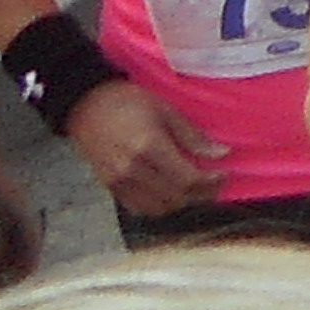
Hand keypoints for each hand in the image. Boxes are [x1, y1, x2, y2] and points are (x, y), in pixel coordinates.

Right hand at [64, 78, 224, 217]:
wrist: (84, 105)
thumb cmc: (128, 101)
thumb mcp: (165, 110)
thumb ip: (192, 136)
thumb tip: (221, 154)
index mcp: (149, 148)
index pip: (187, 180)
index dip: (211, 182)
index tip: (224, 174)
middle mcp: (132, 170)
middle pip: (176, 197)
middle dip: (201, 194)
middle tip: (214, 183)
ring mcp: (118, 182)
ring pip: (158, 208)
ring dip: (181, 202)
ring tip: (195, 189)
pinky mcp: (108, 187)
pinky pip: (138, 208)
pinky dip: (159, 205)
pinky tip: (170, 192)